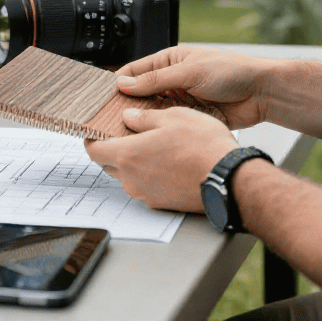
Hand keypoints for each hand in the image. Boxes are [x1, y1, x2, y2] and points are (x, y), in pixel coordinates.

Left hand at [85, 107, 237, 212]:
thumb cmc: (203, 146)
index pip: (94, 151)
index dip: (91, 140)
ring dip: (134, 163)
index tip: (94, 132)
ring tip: (154, 146)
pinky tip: (168, 162)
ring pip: (129, 176)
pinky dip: (150, 174)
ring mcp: (146, 194)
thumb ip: (145, 118)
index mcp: (128, 155)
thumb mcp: (173, 117)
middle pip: (110, 164)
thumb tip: (129, 118)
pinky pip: (147, 186)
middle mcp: (131, 179)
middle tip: (126, 134)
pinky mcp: (161, 203)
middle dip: (114, 149)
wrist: (229, 178)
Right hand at [116, 46, 276, 129]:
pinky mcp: (189, 118)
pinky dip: (159, 130)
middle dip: (127, 105)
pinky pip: (169, 124)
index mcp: (169, 61)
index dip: (118, 84)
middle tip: (109, 119)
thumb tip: (124, 83)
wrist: (262, 93)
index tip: (102, 98)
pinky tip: (148, 138)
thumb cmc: (233, 71)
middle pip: (140, 94)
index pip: (134, 72)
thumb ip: (156, 79)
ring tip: (125, 131)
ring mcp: (180, 100)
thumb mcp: (189, 71)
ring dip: (143, 120)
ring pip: (153, 112)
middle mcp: (172, 80)